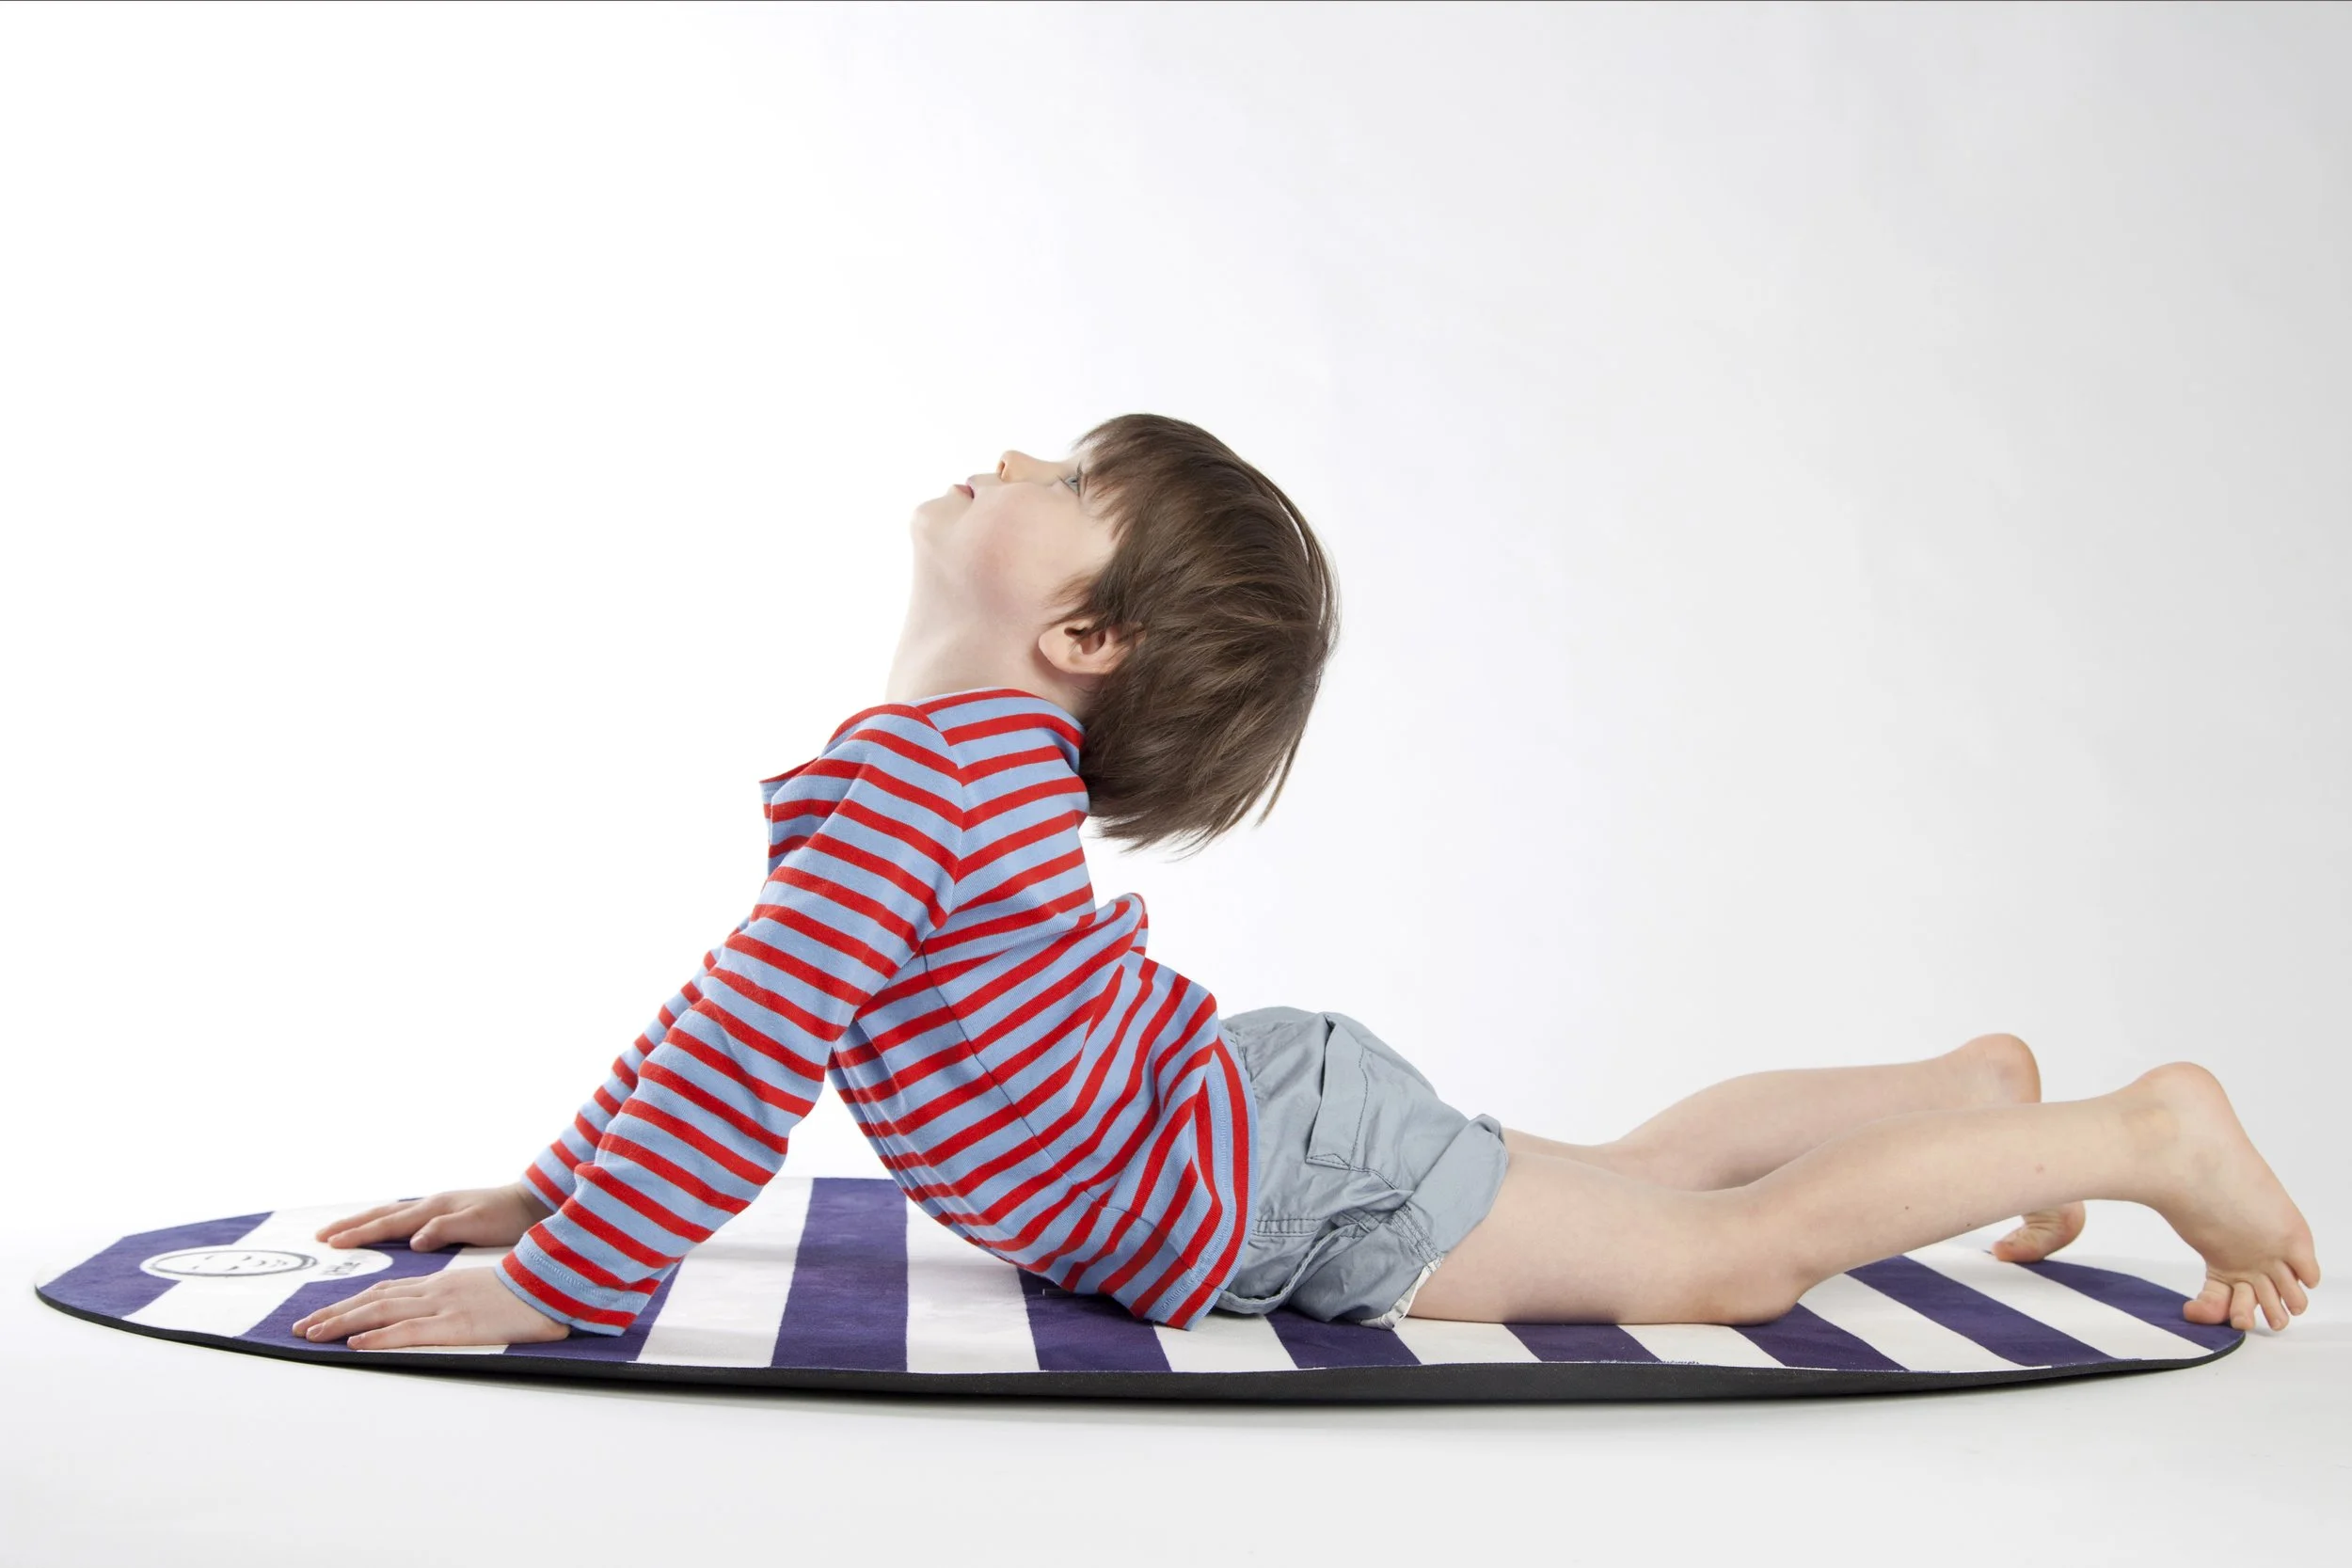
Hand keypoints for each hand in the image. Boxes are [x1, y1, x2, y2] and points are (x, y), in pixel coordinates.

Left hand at [291, 1261, 571, 1348]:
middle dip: (333, 1312)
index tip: (323, 1315)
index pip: (385, 1290)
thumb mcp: (480, 1292)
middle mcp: (435, 1290)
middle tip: (301, 1329)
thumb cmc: (524, 1292)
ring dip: (343, 1322)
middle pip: (373, 1298)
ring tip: (313, 1334)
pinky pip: (411, 1329)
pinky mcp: (457, 1323)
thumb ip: (455, 1299)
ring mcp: (444, 1305)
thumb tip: (434, 1317)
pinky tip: (357, 1342)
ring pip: (382, 1311)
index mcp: (441, 1284)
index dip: (351, 1302)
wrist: (554, 1284)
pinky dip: (380, 1335)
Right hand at [312, 1182, 554, 1252]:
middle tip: (321, 1236)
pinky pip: (404, 1218)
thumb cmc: (507, 1216)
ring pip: (391, 1214)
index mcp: (435, 1209)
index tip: (331, 1242)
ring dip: (364, 1222)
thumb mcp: (477, 1224)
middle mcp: (431, 1205)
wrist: (532, 1203)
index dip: (359, 1233)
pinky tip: (381, 1229)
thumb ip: (444, 1230)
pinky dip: (385, 1223)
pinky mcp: (445, 1214)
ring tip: (339, 1231)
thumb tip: (414, 1240)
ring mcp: (437, 1208)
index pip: (388, 1223)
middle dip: (351, 1225)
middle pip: (382, 1215)